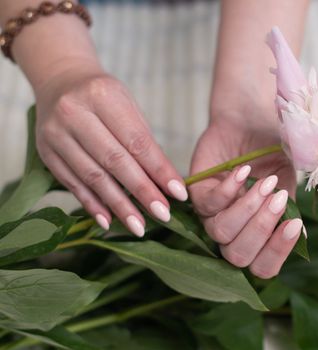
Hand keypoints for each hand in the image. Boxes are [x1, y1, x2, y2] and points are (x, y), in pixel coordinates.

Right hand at [34, 62, 187, 236]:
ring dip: (119, 206)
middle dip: (142, 192)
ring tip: (139, 227)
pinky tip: (109, 222)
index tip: (179, 194)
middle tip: (162, 214)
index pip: (137, 141)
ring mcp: (55, 135)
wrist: (59, 82)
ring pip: (93, 177)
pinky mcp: (46, 153)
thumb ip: (145, 142)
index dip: (159, 170)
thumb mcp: (128, 106)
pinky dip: (93, 205)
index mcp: (102, 96)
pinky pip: (72, 184)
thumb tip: (168, 184)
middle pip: (114, 161)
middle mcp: (74, 114)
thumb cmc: (104, 97)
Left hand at [189, 116, 301, 278]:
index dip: (277, 253)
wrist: (253, 119)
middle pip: (238, 257)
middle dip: (261, 229)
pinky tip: (245, 170)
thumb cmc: (274, 152)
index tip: (294, 224)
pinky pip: (207, 205)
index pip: (263, 267)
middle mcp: (233, 232)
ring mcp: (212, 215)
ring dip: (247, 209)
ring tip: (267, 183)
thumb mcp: (288, 180)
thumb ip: (290, 208)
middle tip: (279, 199)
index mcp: (258, 236)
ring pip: (221, 233)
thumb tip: (300, 236)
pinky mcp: (196, 193)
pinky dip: (229, 190)